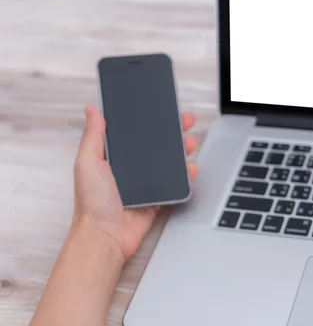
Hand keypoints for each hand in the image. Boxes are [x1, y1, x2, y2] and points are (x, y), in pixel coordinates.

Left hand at [72, 105, 199, 261]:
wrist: (106, 236)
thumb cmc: (92, 202)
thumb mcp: (87, 162)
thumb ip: (93, 135)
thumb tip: (92, 110)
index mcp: (113, 157)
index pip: (134, 132)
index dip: (149, 120)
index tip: (162, 109)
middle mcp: (130, 169)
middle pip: (156, 144)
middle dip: (172, 131)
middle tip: (185, 121)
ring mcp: (145, 183)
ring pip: (169, 161)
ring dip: (182, 150)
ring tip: (189, 143)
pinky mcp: (158, 197)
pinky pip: (175, 183)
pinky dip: (186, 175)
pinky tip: (190, 168)